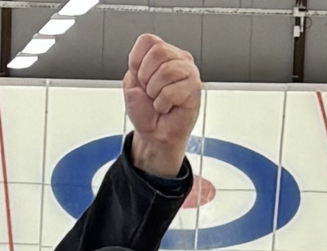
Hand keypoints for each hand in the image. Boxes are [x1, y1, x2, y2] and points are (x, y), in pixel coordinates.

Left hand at [123, 33, 200, 177]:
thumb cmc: (146, 111)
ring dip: (155, 91)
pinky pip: (173, 90)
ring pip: (167, 70)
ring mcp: (189, 71)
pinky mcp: (195, 87)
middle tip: (150, 90)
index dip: (137, 60)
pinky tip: (168, 106)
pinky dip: (163, 103)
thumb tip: (146, 61)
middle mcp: (177, 59)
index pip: (148, 40)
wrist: (155, 134)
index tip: (139, 78)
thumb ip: (136, 66)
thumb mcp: (131, 84)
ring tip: (159, 99)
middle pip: (158, 51)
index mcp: (162, 54)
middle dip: (146, 76)